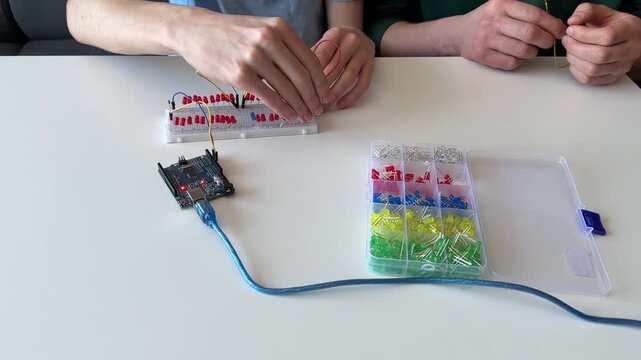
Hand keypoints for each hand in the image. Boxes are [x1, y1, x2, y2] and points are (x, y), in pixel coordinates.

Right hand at [175, 10, 334, 120]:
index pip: (310, 59)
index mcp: (279, 28)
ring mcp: (253, 57)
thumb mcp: (262, 28)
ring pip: (286, 88)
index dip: (321, 81)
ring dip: (298, 106)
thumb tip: (306, 72)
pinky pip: (268, 96)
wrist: (195, 31)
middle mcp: (268, 40)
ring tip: (304, 114)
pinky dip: (281, 109)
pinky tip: (288, 114)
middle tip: (317, 109)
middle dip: (313, 97)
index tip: (325, 94)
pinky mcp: (240, 75)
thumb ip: (284, 45)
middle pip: (302, 76)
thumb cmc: (230, 32)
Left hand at [312, 26, 374, 108]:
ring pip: (349, 76)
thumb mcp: (323, 43)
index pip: (322, 56)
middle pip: (335, 67)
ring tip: (325, 105)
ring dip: (336, 93)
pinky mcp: (371, 64)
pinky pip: (363, 83)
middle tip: (313, 101)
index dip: (312, 75)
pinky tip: (341, 104)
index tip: (304, 90)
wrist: (357, 34)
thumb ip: (312, 57)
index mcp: (335, 34)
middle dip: (323, 87)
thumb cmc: (336, 43)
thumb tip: (296, 79)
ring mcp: (363, 52)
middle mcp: (352, 41)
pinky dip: (351, 96)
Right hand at [457, 0, 565, 69]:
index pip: (535, 15)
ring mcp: (486, 39)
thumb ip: (526, 13)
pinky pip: (510, 63)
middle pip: (530, 34)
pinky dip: (518, 61)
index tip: (560, 31)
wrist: (459, 33)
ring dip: (532, 52)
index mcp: (501, 4)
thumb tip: (556, 25)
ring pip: (522, 50)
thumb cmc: (487, 21)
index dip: (552, 25)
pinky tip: (515, 55)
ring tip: (530, 49)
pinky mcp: (482, 55)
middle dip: (545, 40)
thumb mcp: (503, 7)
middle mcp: (493, 20)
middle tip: (547, 42)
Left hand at [563, 3, 640, 84]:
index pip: (607, 37)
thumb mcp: (602, 12)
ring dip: (574, 59)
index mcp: (630, 30)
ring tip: (570, 49)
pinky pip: (589, 80)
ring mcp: (621, 67)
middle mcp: (630, 51)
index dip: (584, 35)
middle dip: (576, 47)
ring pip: (593, 69)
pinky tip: (574, 60)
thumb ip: (586, 11)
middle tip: (567, 40)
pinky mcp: (611, 77)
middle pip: (599, 55)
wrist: (626, 39)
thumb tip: (572, 22)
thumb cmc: (613, 25)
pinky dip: (576, 71)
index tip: (571, 30)